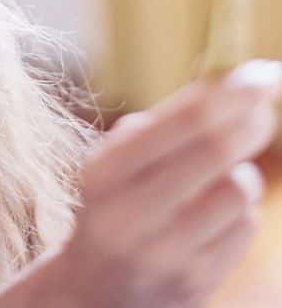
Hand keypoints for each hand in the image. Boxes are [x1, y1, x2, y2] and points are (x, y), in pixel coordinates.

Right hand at [13, 61, 280, 307]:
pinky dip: (239, 212)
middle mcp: (128, 213)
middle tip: (264, 110)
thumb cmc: (116, 202)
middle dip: (251, 123)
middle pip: (217, 151)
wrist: (96, 289)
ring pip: (239, 190)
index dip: (232, 94)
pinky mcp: (196, 281)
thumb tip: (232, 80)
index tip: (263, 73)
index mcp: (102, 172)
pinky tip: (212, 216)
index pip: (184, 121)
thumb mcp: (119, 160)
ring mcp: (164, 252)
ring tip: (219, 176)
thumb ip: (167, 123)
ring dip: (240, 174)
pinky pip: (245, 227)